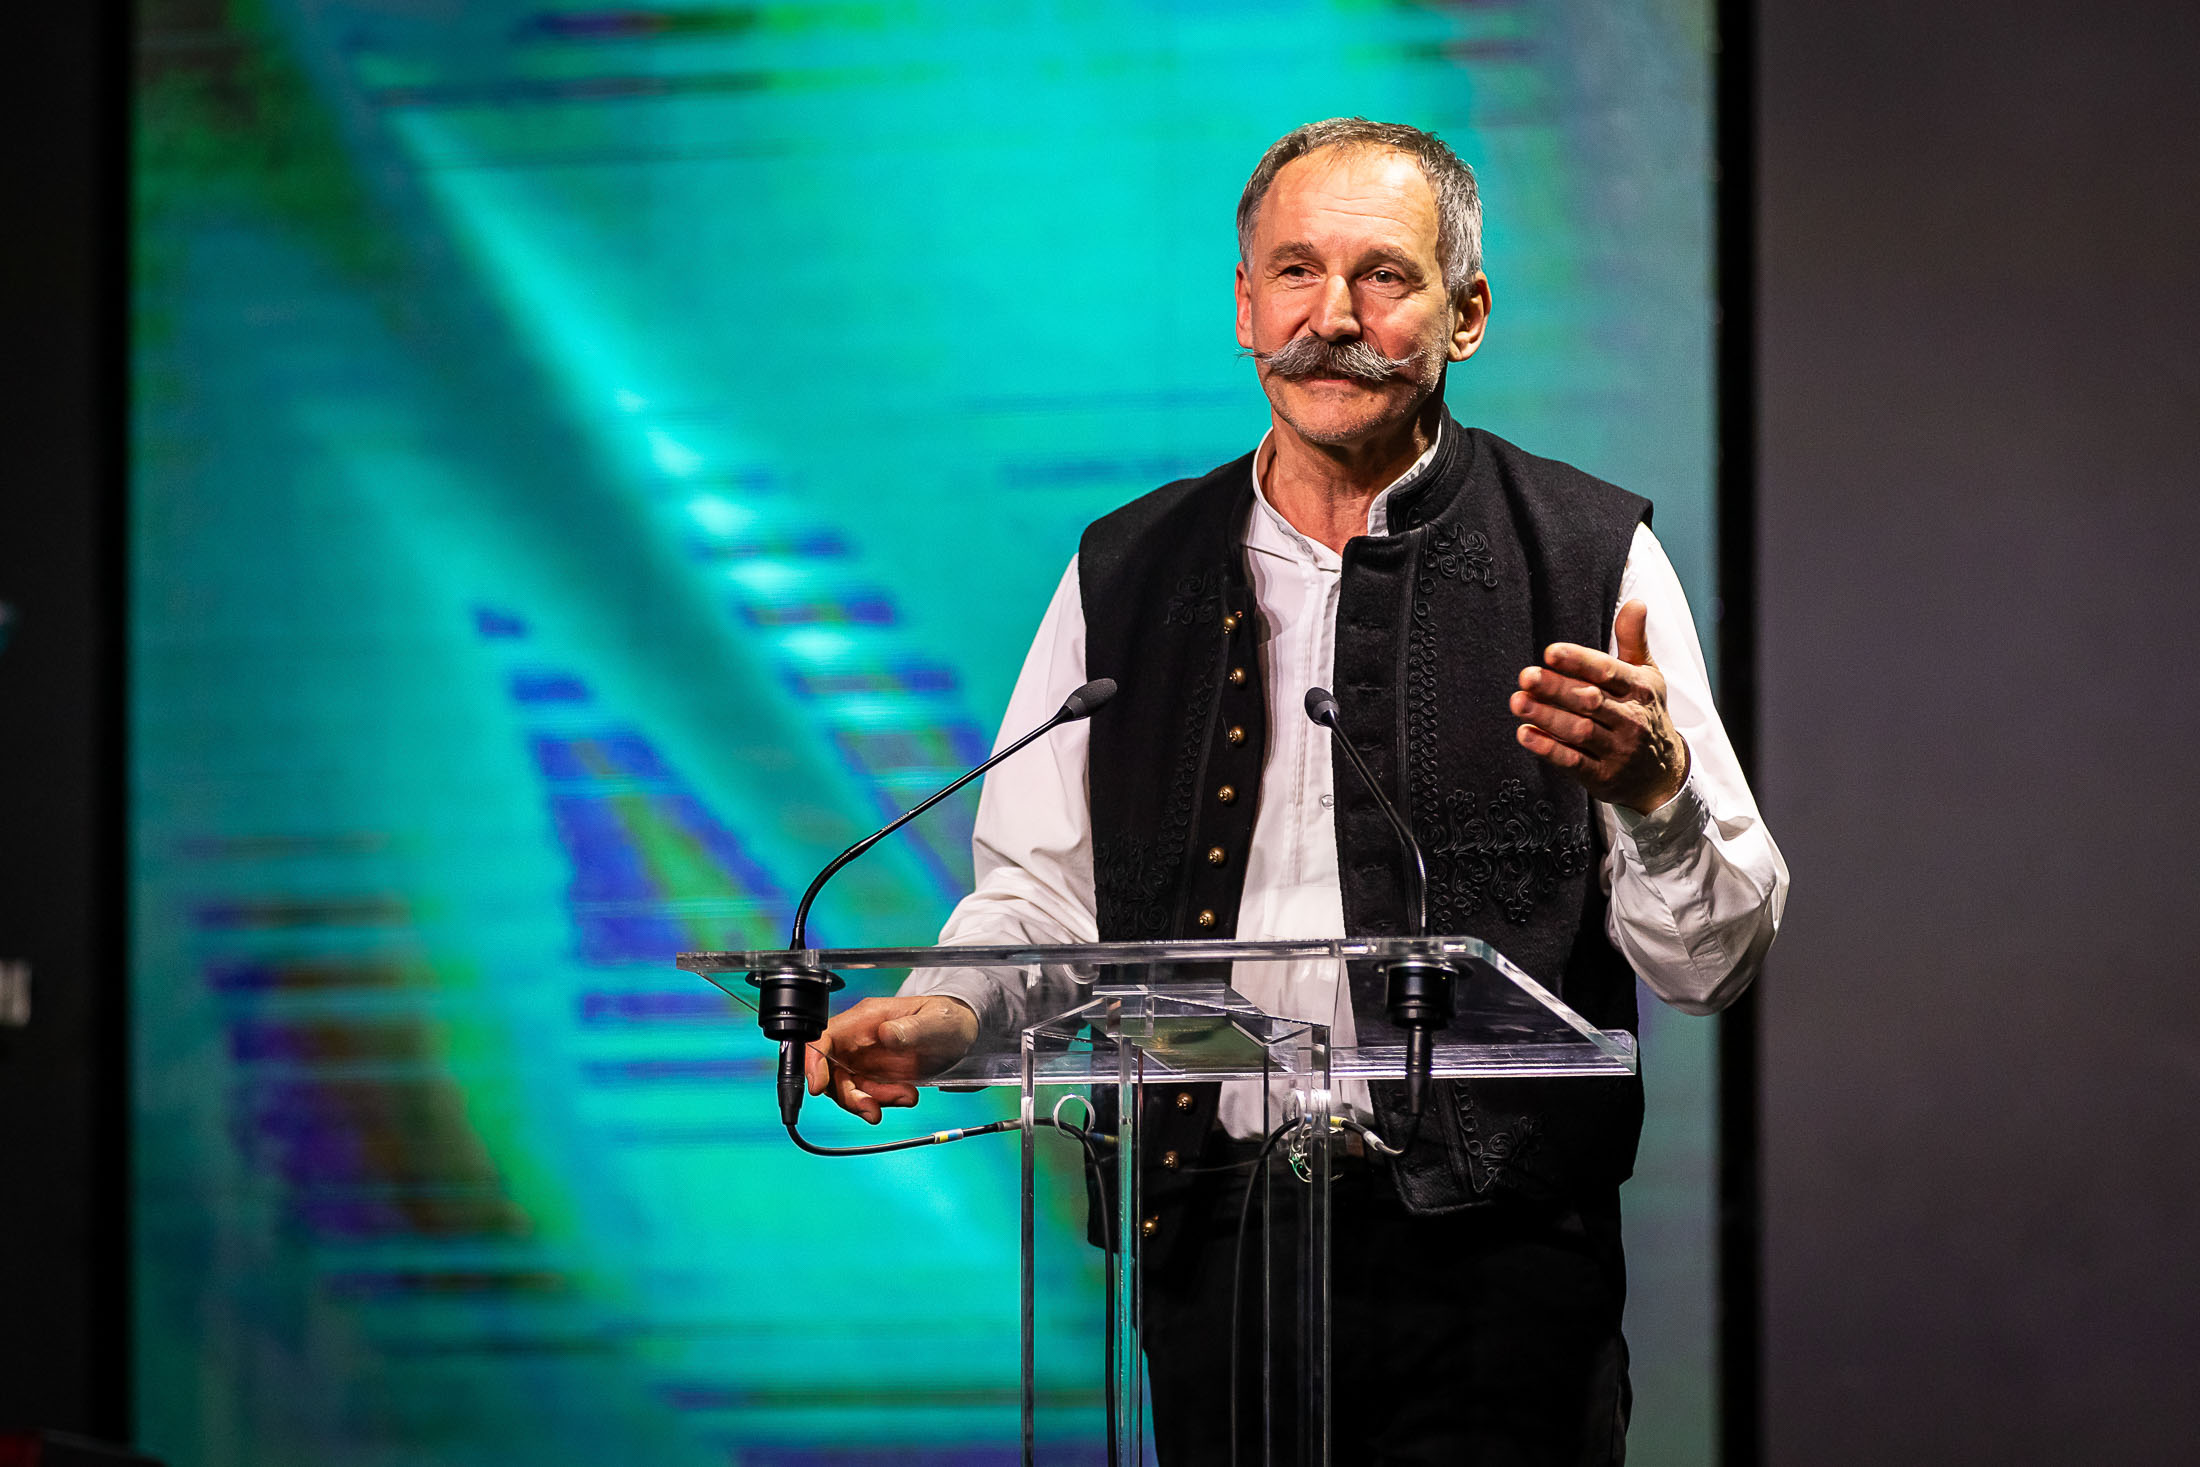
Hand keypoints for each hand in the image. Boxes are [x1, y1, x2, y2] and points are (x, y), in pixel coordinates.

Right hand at [803, 995, 979, 1123]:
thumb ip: (910, 1028)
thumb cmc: (946, 1018)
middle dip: (848, 1095)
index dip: (813, 1061)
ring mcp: (864, 1058)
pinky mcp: (875, 1075)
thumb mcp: (935, 1021)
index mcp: (865, 1018)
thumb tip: (885, 1034)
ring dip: (869, 1101)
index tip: (818, 1087)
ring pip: (848, 1088)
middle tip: (873, 1109)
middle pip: (830, 1071)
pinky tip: (908, 1096)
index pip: (824, 1037)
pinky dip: (882, 1102)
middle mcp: (857, 1039)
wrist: (962, 1034)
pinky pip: (867, 1095)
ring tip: (906, 1097)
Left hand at [1509, 599, 1689, 814]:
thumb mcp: (1647, 677)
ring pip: (1579, 731)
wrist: (1662, 774)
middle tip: (1526, 676)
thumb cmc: (1646, 714)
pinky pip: (1574, 762)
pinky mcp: (1603, 776)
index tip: (1550, 652)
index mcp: (1639, 690)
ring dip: (1546, 717)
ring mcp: (1617, 750)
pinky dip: (1549, 749)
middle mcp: (1631, 720)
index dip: (1579, 661)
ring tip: (1518, 702)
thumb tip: (1636, 602)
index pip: (1608, 671)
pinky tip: (1526, 735)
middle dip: (1556, 688)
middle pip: (1590, 700)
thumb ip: (1633, 641)